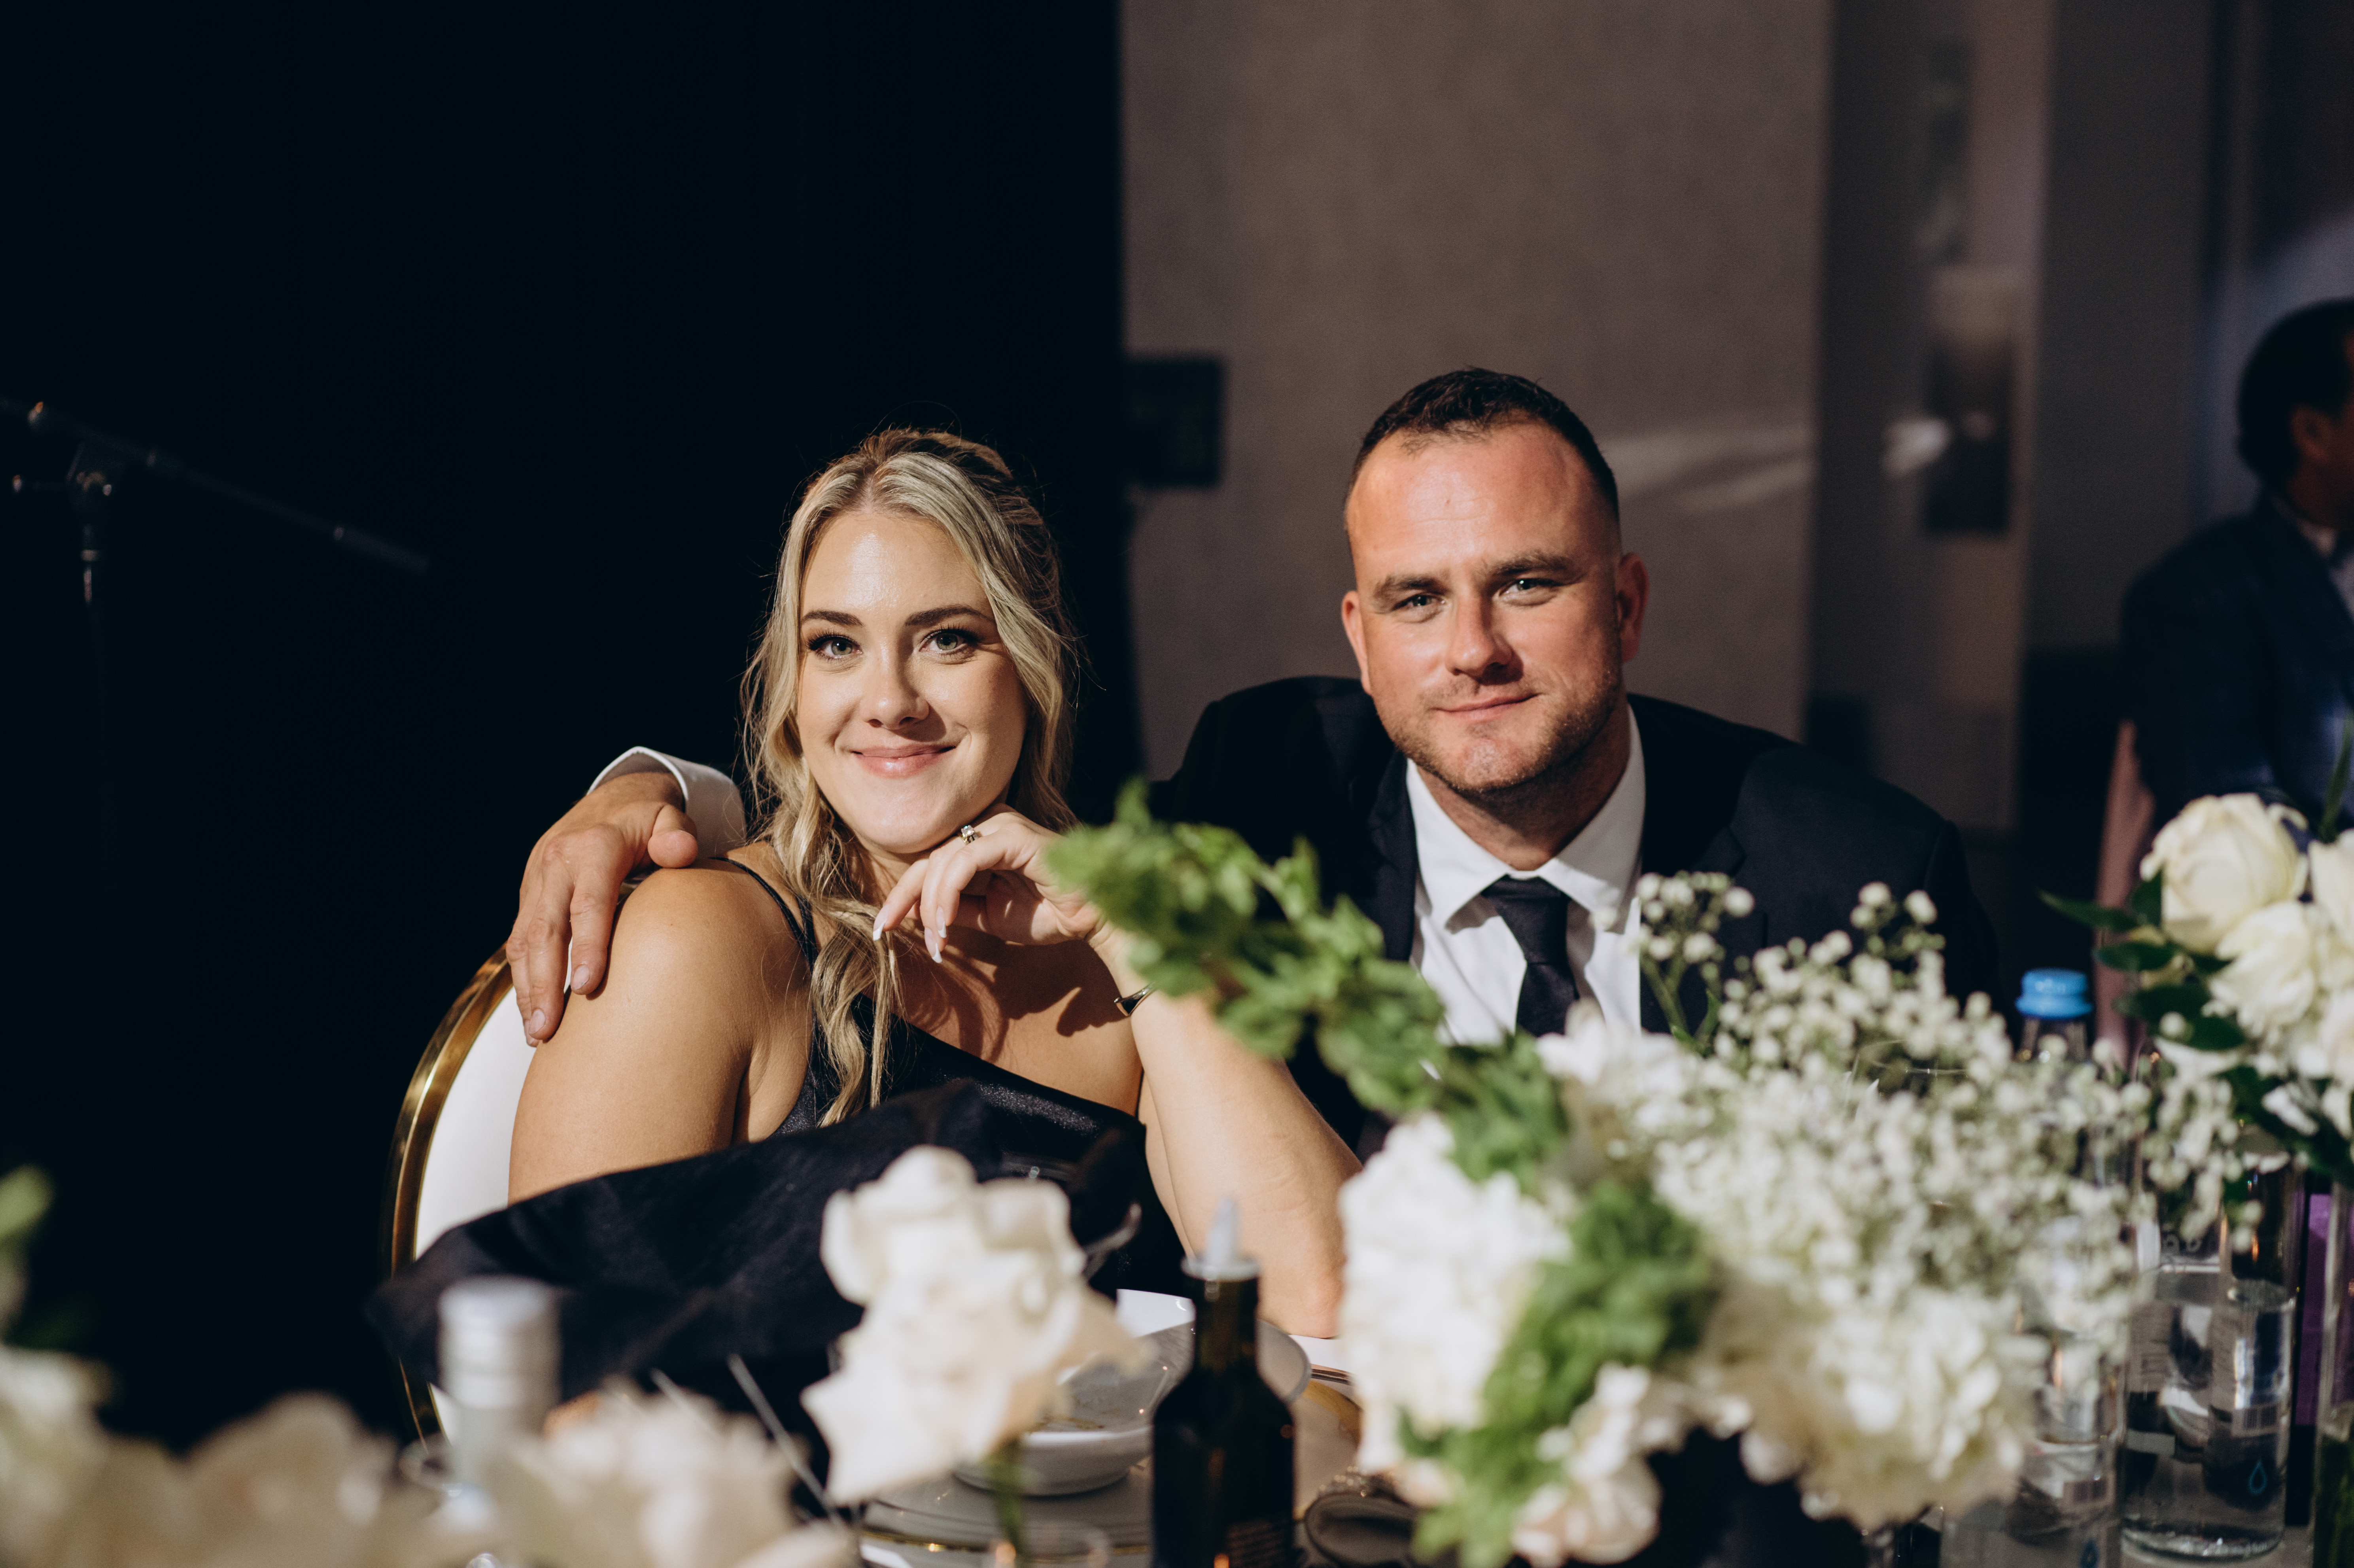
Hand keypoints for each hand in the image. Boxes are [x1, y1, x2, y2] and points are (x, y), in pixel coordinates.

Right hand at [507, 771, 702, 1041]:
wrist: (611, 799)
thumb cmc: (648, 819)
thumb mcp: (669, 817)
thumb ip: (677, 835)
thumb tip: (681, 853)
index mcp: (594, 847)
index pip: (589, 902)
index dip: (588, 945)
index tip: (589, 987)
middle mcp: (558, 863)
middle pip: (546, 928)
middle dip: (544, 982)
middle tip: (549, 1029)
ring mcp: (538, 880)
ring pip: (524, 939)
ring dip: (527, 987)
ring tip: (538, 1033)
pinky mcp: (529, 895)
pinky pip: (519, 939)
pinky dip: (522, 977)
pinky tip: (532, 1011)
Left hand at [870, 811, 1109, 961]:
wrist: (1094, 919)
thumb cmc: (1049, 914)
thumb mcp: (989, 916)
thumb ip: (954, 908)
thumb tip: (914, 914)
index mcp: (983, 840)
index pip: (931, 864)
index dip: (903, 895)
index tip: (882, 928)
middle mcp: (989, 825)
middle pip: (929, 860)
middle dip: (905, 899)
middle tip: (890, 933)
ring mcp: (1002, 826)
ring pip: (943, 860)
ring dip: (931, 906)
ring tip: (937, 941)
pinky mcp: (1013, 835)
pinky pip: (965, 860)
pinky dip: (949, 893)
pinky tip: (945, 923)